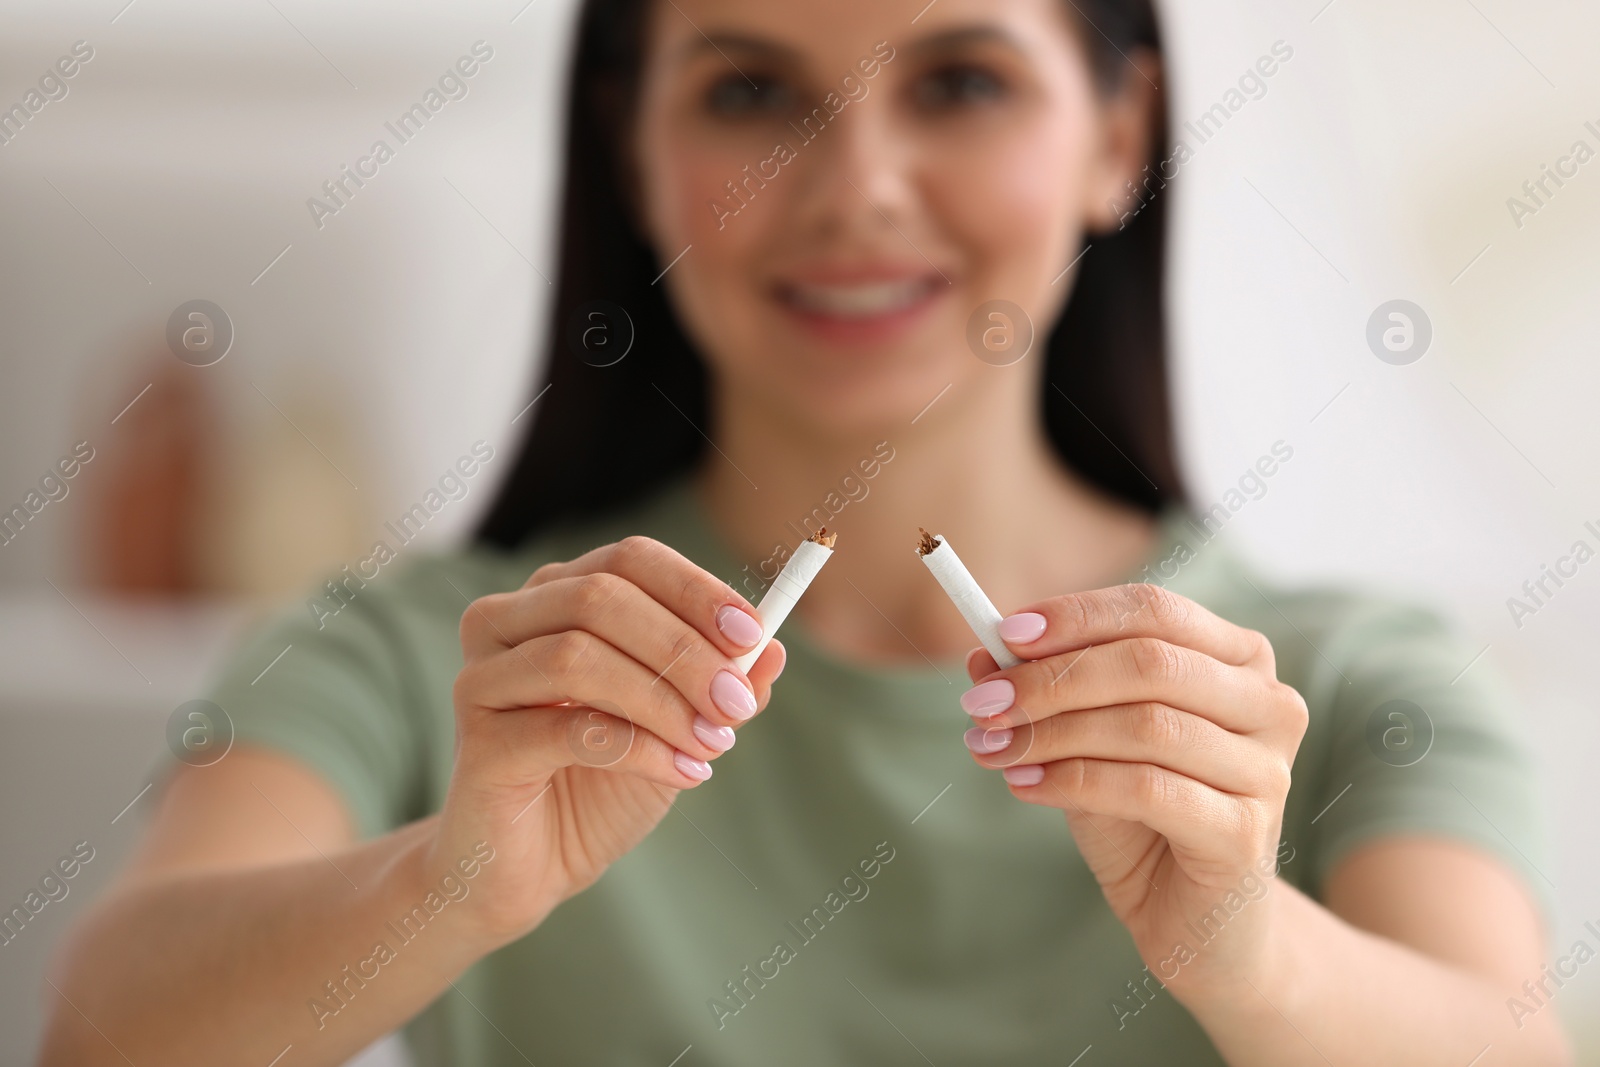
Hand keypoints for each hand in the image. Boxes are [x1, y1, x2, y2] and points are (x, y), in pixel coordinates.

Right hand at [433, 536, 783, 948]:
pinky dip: (638, 748)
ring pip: (576, 656)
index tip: (753, 635)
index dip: (694, 590)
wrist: (531, 869)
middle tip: (736, 704)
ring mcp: (481, 679)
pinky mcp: (477, 744)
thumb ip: (720, 684)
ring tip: (712, 744)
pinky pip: (566, 729)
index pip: (628, 559)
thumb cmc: (601, 783)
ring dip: (661, 701)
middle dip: (683, 649)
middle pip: (599, 596)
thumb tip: (774, 647)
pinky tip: (682, 774)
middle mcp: (507, 622)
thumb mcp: (677, 726)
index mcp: (556, 596)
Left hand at [959, 583, 1307, 996]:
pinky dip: (1073, 781)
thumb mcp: (1088, 741)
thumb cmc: (1143, 816)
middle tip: (983, 701)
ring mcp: (1266, 769)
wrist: (1196, 922)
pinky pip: (1147, 788)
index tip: (1003, 634)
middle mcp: (1269, 704)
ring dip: (1052, 732)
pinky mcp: (1247, 833)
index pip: (1155, 611)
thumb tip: (983, 653)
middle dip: (1052, 678)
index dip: (1076, 617)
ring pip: (1146, 725)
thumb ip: (1047, 692)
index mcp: (1239, 660)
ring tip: (992, 747)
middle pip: (1149, 663)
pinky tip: (1025, 784)